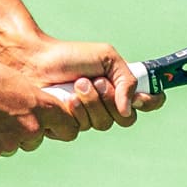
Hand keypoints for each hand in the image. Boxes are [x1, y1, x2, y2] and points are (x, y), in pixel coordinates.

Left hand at [0, 32, 164, 129]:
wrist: (35, 61)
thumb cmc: (70, 56)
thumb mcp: (106, 57)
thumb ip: (126, 79)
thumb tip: (130, 109)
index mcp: (120, 88)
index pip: (148, 103)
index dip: (150, 102)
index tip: (143, 96)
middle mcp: (107, 106)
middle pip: (127, 119)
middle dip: (111, 99)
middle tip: (97, 81)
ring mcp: (88, 118)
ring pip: (104, 124)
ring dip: (92, 102)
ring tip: (76, 83)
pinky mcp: (67, 126)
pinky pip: (80, 129)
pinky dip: (75, 111)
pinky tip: (64, 98)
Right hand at [0, 55, 87, 162]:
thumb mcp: (19, 82)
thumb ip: (35, 102)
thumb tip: (42, 117)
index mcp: (42, 108)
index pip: (69, 130)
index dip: (61, 128)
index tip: (53, 126)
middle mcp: (30, 129)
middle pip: (35, 139)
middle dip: (24, 132)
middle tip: (3, 114)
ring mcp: (10, 144)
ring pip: (12, 146)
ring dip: (3, 138)